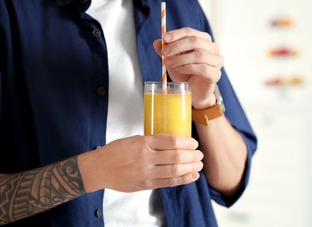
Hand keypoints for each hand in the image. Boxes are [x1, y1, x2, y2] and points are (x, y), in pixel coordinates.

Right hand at [79, 134, 203, 192]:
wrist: (99, 168)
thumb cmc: (116, 151)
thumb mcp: (134, 139)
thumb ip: (152, 141)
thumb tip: (173, 142)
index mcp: (143, 142)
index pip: (171, 141)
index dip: (186, 142)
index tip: (194, 143)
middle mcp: (145, 157)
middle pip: (175, 156)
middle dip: (192, 155)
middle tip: (200, 154)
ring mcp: (146, 172)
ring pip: (174, 170)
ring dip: (190, 167)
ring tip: (199, 165)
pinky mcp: (145, 184)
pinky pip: (168, 182)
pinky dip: (182, 179)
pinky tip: (191, 176)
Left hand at [153, 27, 223, 108]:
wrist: (193, 91)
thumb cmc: (185, 73)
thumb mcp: (173, 60)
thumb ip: (166, 51)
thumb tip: (157, 42)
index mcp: (204, 40)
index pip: (190, 32)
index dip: (177, 34)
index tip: (164, 38)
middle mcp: (213, 48)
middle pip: (195, 41)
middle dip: (177, 46)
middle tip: (164, 53)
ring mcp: (217, 61)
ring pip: (199, 54)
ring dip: (181, 58)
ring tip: (170, 64)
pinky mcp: (216, 74)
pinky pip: (203, 68)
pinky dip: (188, 68)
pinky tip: (179, 70)